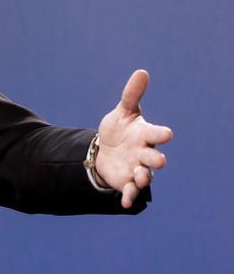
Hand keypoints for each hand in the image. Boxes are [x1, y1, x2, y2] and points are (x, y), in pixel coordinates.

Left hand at [95, 69, 172, 207]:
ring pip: (145, 175)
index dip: (161, 134)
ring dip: (144, 177)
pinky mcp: (127, 181)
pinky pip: (130, 190)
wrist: (105, 149)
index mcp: (145, 135)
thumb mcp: (123, 111)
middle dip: (156, 158)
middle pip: (153, 156)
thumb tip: (142, 72)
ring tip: (141, 177)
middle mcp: (144, 152)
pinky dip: (129, 196)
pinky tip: (125, 202)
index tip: (167, 133)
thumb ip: (132, 94)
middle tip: (158, 160)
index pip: (156, 134)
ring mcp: (137, 168)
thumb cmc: (120, 128)